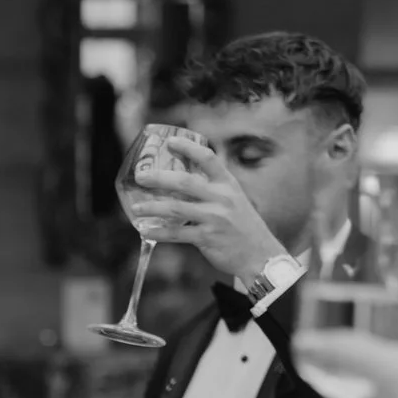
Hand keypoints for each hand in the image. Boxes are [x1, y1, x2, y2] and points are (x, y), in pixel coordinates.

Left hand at [129, 132, 291, 283]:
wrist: (260, 255)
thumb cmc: (243, 226)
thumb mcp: (234, 199)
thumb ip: (212, 189)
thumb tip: (182, 180)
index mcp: (228, 184)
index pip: (207, 158)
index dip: (188, 147)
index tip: (170, 141)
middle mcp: (222, 198)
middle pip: (185, 182)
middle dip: (159, 178)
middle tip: (141, 177)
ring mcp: (214, 218)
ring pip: (176, 208)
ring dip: (153, 207)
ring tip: (137, 208)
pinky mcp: (207, 238)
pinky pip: (177, 234)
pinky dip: (159, 231)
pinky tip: (146, 230)